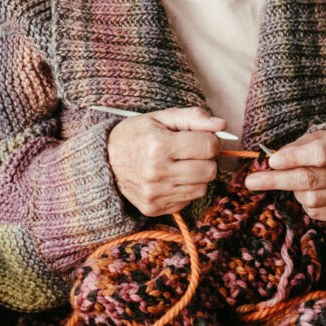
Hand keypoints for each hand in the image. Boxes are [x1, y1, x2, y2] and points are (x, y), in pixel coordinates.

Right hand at [107, 106, 224, 216]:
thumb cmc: (134, 135)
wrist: (103, 160)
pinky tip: (170, 178)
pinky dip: (184, 189)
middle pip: (210, 170)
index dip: (210, 140)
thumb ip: (192, 118)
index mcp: (158, 145)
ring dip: (197, 175)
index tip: (200, 138)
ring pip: (202, 188)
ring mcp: (155, 193)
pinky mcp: (154, 208)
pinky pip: (187, 201)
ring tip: (179, 165)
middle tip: (190, 152)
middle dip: (206, 159)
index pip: (209, 146)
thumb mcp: (159, 118)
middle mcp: (156, 172)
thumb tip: (222, 125)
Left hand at [244, 129, 325, 221]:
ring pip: (309, 199)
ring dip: (293, 191)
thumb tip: (270, 164)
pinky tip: (307, 192)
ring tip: (295, 181)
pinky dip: (303, 204)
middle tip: (251, 181)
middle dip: (276, 181)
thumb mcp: (312, 139)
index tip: (271, 161)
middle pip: (309, 179)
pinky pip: (315, 212)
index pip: (319, 154)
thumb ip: (292, 149)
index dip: (293, 158)